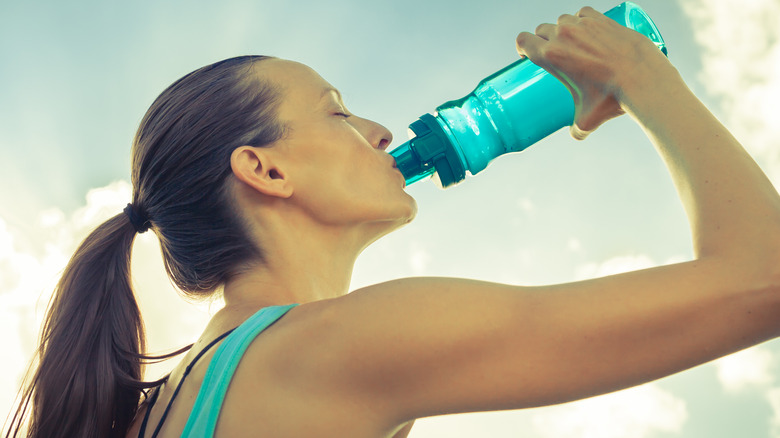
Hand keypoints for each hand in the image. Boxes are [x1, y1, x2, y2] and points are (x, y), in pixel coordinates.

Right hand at [515, 7, 663, 139]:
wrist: (642, 78)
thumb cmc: (612, 97)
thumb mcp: (588, 118)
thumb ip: (578, 128)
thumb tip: (576, 134)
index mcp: (551, 56)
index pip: (523, 40)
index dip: (523, 46)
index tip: (529, 53)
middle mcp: (563, 35)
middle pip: (541, 29)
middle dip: (543, 40)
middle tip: (553, 54)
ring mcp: (583, 24)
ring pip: (562, 20)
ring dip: (563, 29)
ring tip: (573, 43)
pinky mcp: (601, 19)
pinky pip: (583, 13)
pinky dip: (582, 20)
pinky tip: (589, 30)